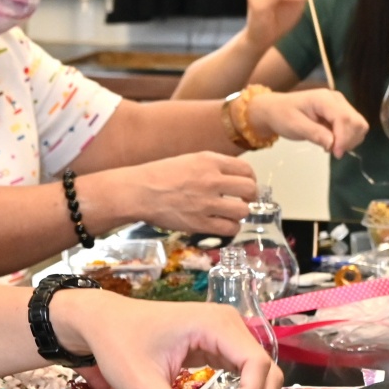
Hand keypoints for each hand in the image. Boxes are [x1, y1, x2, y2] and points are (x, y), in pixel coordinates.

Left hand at [51, 290, 283, 388]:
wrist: (103, 321)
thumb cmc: (119, 344)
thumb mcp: (143, 383)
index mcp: (215, 324)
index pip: (256, 363)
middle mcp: (228, 324)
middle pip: (266, 370)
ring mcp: (225, 334)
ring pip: (260, 373)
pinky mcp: (218, 345)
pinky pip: (245, 372)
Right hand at [109, 151, 257, 235]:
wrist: (139, 192)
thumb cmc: (159, 175)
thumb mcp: (189, 160)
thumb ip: (212, 166)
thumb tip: (233, 177)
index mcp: (209, 161)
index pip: (246, 170)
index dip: (250, 179)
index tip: (245, 186)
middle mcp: (211, 180)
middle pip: (249, 189)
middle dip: (249, 197)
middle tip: (243, 201)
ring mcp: (207, 203)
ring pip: (242, 211)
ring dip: (239, 214)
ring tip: (230, 214)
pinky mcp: (200, 223)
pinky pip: (229, 229)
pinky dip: (231, 228)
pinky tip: (224, 225)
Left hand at [246, 88, 367, 156]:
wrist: (276, 110)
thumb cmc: (282, 116)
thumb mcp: (295, 126)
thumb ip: (314, 134)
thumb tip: (333, 144)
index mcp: (325, 99)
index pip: (345, 118)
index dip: (344, 138)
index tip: (335, 153)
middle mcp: (337, 100)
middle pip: (357, 122)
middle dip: (348, 140)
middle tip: (331, 151)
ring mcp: (341, 106)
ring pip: (358, 126)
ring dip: (349, 140)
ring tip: (330, 146)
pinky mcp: (341, 113)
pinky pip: (353, 128)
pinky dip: (347, 139)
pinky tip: (332, 142)